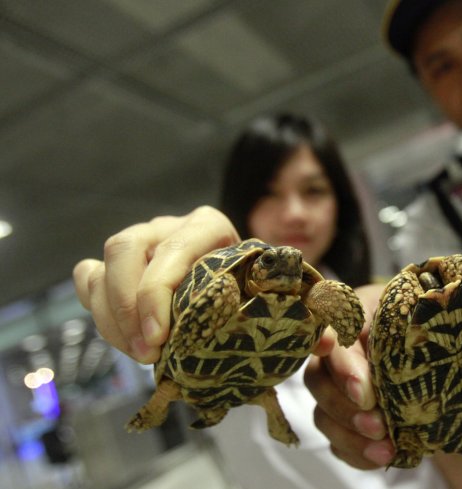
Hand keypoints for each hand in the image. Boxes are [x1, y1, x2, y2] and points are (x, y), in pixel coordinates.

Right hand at [72, 206, 239, 363]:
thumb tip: (223, 322)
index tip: (158, 337)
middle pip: (126, 249)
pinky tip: (123, 337)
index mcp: (208, 225)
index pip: (172, 249)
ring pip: (103, 268)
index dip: (155, 293)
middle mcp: (169, 227)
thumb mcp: (252, 289)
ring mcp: (141, 242)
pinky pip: (89, 277)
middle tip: (146, 351)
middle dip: (127, 307)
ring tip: (140, 354)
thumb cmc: (249, 292)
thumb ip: (242, 293)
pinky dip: (98, 310)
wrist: (240, 290)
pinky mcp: (118, 263)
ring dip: (113, 319)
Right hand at [305, 287, 461, 469]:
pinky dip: (354, 451)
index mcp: (374, 311)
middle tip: (378, 418)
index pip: (337, 318)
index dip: (329, 332)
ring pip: (322, 408)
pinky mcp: (349, 417)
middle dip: (343, 397)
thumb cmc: (454, 329)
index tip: (333, 346)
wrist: (447, 362)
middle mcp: (350, 347)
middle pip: (321, 371)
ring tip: (385, 446)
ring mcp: (344, 386)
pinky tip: (382, 458)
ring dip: (347, 430)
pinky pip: (337, 438)